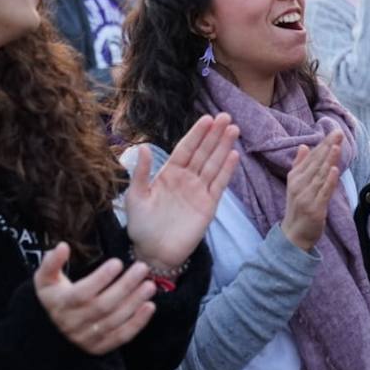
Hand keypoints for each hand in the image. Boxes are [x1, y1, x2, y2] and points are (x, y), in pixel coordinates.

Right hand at [34, 243, 158, 355]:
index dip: (101, 278)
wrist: (54, 327)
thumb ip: (51, 262)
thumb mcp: (45, 278)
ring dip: (135, 302)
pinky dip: (138, 322)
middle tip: (142, 268)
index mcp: (59, 305)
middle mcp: (72, 323)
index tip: (118, 262)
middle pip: (102, 306)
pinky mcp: (100, 347)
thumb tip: (62, 246)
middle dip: (125, 286)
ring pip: (114, 320)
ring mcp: (86, 337)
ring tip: (150, 285)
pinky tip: (149, 306)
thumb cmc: (55, 295)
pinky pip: (121, 336)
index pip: (82, 293)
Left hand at [124, 113, 238, 271]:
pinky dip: (227, 171)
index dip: (196, 134)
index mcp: (169, 174)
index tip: (207, 118)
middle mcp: (186, 179)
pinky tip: (234, 156)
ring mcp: (199, 191)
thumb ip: (141, 172)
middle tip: (226, 116)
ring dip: (224, 147)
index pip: (186, 149)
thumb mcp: (135, 197)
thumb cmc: (141, 226)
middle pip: (204, 152)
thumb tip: (142, 147)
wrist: (153, 253)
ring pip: (214, 164)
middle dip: (214, 135)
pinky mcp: (208, 206)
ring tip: (233, 130)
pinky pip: (219, 185)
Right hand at [281, 130, 343, 249]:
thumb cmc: (298, 207)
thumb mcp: (296, 185)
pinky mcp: (314, 209)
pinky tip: (334, 169)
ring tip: (336, 146)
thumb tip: (304, 146)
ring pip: (320, 175)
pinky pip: (323, 192)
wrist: (294, 235)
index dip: (323, 144)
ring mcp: (306, 196)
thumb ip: (300, 165)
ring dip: (328, 160)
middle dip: (328, 147)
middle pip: (316, 163)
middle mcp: (299, 184)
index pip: (311, 157)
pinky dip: (328, 181)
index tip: (334, 132)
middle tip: (338, 133)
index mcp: (295, 177)